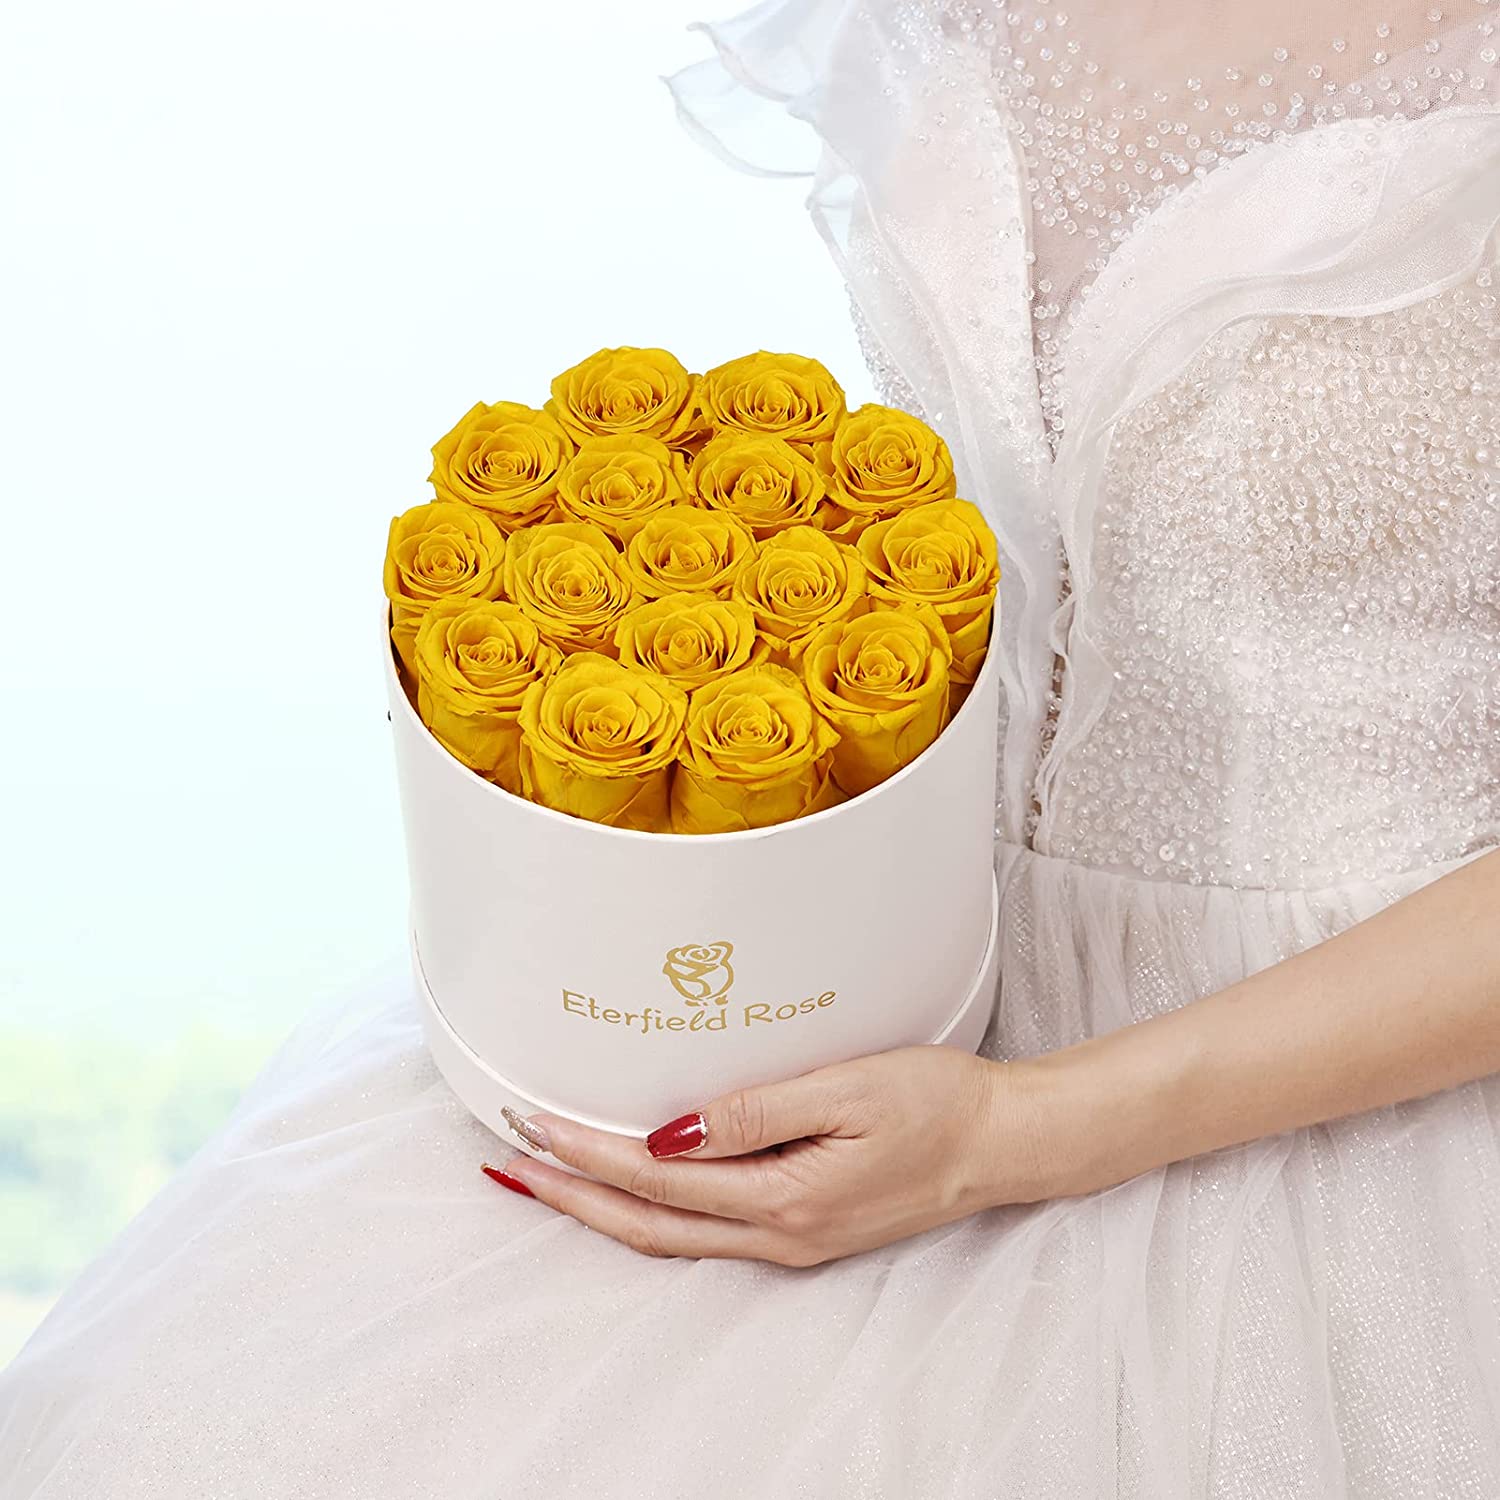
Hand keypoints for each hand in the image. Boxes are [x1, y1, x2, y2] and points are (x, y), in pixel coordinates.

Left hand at [483, 1046, 1048, 1264]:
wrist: (1001, 1143)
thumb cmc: (936, 1102)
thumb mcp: (850, 1091)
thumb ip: (756, 1114)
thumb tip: (669, 1135)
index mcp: (785, 1199)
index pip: (657, 1179)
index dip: (588, 1152)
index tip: (532, 1122)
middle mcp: (778, 1234)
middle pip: (645, 1224)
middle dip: (569, 1192)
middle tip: (507, 1159)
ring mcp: (789, 1240)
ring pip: (668, 1237)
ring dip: (599, 1207)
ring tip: (543, 1176)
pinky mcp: (800, 1230)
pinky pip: (701, 1231)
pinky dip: (647, 1211)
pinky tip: (626, 1190)